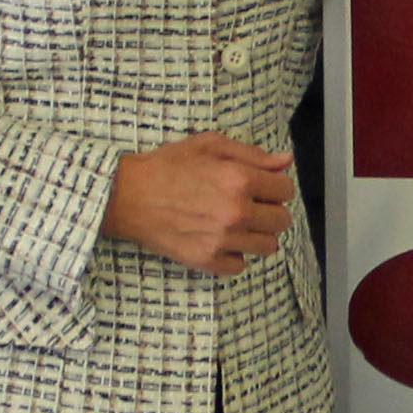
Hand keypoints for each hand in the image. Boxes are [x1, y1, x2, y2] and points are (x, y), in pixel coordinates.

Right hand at [103, 134, 295, 275]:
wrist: (127, 195)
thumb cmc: (166, 167)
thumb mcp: (209, 146)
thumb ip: (252, 154)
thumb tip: (286, 161)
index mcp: (239, 179)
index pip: (285, 191)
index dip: (277, 188)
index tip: (265, 189)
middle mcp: (236, 211)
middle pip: (281, 221)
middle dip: (271, 211)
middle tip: (252, 207)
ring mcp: (222, 239)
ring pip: (267, 246)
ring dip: (258, 235)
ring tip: (238, 225)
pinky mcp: (207, 259)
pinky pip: (240, 266)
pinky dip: (235, 255)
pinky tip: (221, 240)